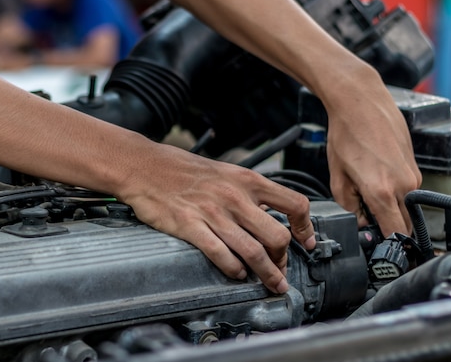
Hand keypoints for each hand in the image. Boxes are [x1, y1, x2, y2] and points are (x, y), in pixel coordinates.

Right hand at [118, 143, 315, 293]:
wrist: (145, 166)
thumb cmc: (182, 169)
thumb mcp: (224, 172)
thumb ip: (246, 192)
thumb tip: (266, 214)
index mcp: (247, 180)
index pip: (294, 204)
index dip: (305, 227)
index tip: (306, 242)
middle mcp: (235, 197)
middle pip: (277, 236)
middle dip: (283, 259)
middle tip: (281, 269)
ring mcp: (213, 213)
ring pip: (253, 251)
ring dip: (266, 273)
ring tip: (271, 284)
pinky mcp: (191, 226)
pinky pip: (221, 254)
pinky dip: (233, 269)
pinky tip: (236, 274)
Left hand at [326, 77, 420, 236]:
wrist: (360, 102)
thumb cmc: (346, 134)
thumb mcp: (338, 175)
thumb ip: (350, 205)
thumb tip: (363, 220)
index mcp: (381, 191)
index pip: (395, 233)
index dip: (389, 246)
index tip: (383, 252)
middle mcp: (404, 185)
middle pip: (403, 221)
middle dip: (387, 224)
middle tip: (367, 216)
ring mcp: (413, 175)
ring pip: (405, 205)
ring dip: (388, 205)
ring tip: (366, 185)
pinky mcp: (415, 166)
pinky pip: (406, 189)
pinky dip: (393, 189)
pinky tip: (375, 173)